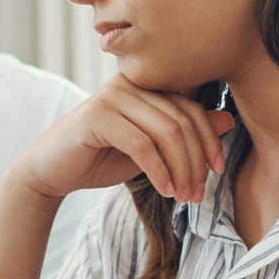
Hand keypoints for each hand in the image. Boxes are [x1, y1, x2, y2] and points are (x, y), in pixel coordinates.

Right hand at [14, 75, 234, 201]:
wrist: (51, 171)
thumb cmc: (101, 158)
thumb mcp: (151, 149)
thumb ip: (183, 134)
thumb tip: (227, 121)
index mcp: (145, 84)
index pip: (191, 106)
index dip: (209, 140)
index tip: (215, 171)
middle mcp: (130, 82)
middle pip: (181, 120)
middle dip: (195, 161)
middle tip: (197, 193)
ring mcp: (112, 96)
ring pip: (165, 132)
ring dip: (180, 170)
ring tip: (183, 196)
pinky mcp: (97, 116)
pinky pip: (142, 144)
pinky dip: (159, 171)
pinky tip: (165, 191)